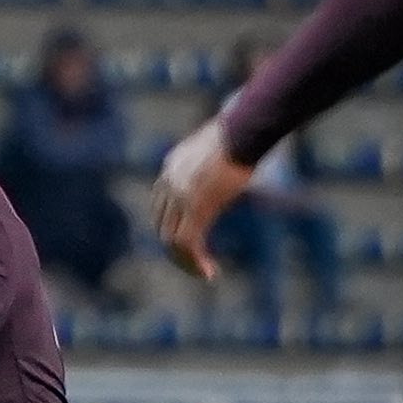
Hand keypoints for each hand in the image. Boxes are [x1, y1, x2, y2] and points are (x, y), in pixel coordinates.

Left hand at [152, 117, 253, 281]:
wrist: (243, 129)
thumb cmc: (240, 134)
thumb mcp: (215, 148)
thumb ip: (211, 161)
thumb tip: (229, 159)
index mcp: (171, 166)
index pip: (159, 205)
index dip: (169, 226)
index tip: (185, 241)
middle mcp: (169, 182)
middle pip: (162, 226)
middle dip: (175, 249)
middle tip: (193, 263)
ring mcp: (180, 195)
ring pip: (171, 239)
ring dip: (185, 261)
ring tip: (202, 273)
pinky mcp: (196, 207)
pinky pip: (187, 242)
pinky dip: (195, 261)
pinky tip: (209, 272)